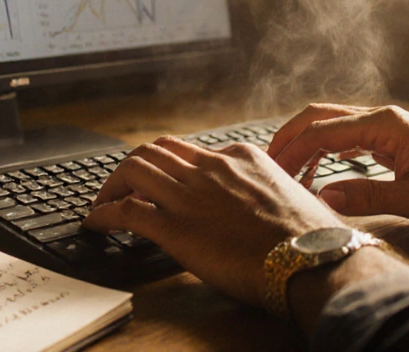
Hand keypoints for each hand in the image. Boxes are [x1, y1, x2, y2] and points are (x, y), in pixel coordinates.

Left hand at [83, 136, 339, 306]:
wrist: (312, 259)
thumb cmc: (313, 237)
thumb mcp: (290, 196)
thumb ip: (266, 191)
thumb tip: (265, 207)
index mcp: (241, 156)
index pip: (191, 150)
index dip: (169, 164)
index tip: (162, 180)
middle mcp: (210, 167)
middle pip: (155, 150)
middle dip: (133, 166)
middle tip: (122, 184)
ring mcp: (189, 194)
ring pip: (133, 168)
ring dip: (112, 184)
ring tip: (103, 200)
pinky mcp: (174, 226)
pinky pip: (124, 209)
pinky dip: (103, 212)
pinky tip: (95, 222)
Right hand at [268, 104, 408, 226]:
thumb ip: (368, 196)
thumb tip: (320, 196)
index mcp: (385, 124)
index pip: (323, 131)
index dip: (292, 150)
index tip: (269, 171)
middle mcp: (382, 118)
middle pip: (320, 116)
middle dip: (289, 138)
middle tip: (264, 164)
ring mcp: (386, 127)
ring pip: (331, 124)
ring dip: (304, 143)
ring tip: (282, 170)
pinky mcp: (391, 140)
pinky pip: (346, 136)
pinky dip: (323, 149)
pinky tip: (315, 171)